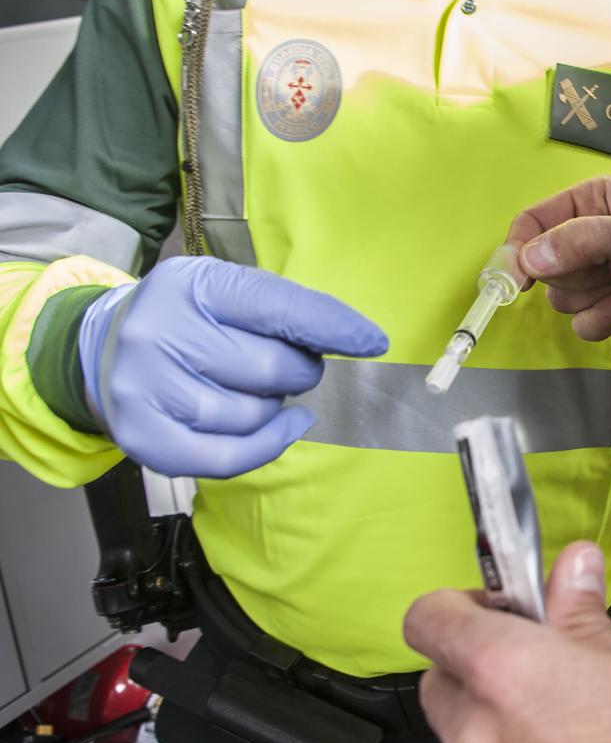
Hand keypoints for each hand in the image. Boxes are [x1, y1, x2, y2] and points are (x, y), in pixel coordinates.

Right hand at [78, 256, 387, 477]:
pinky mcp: (141, 435)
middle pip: (269, 368)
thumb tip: (359, 340)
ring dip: (273, 408)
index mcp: (192, 284)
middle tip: (290, 367)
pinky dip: (268, 446)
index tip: (372, 342)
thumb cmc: (193, 320)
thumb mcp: (230, 293)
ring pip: (251, 415)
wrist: (106, 348)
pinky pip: (228, 458)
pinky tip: (284, 429)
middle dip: (298, 372)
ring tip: (257, 390)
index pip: (277, 307)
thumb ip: (286, 311)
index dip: (332, 327)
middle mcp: (160, 331)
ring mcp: (144, 386)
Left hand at [405, 542, 610, 742]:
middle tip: (529, 658)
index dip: (458, 606)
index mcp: (502, 672)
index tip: (496, 607)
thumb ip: (578, 611)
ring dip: (488, 718)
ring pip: (458, 737)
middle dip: (473, 664)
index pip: (429, 619)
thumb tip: (574, 565)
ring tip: (552, 716)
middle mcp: (477, 734)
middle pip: (439, 681)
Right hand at [506, 177, 610, 340]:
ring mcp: (601, 277)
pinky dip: (609, 319)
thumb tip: (528, 260)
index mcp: (591, 203)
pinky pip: (585, 325)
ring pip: (563, 300)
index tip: (519, 278)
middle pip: (546, 268)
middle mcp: (588, 238)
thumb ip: (585, 241)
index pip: (533, 223)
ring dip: (599, 296)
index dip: (519, 250)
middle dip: (581, 273)